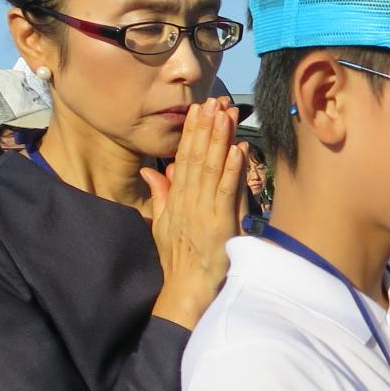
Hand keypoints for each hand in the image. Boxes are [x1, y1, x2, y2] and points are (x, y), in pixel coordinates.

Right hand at [146, 99, 244, 328]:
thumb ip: (161, 194)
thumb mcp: (164, 224)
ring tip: (225, 115)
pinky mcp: (219, 224)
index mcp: (177, 199)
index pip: (182, 158)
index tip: (198, 110)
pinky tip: (237, 150)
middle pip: (196, 157)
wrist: (186, 288)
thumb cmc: (179, 260)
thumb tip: (152, 170)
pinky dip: (231, 170)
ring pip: (210, 168)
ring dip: (219, 140)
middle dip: (205, 128)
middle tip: (213, 101)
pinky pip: (225, 192)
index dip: (191, 133)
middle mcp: (188, 201)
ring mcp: (203, 211)